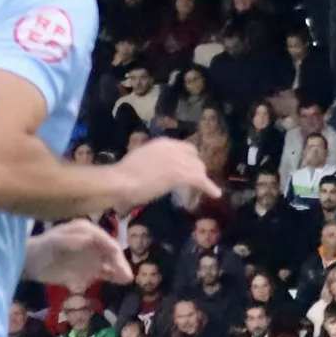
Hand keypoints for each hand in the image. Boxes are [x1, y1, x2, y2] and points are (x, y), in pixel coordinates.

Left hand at [21, 219, 128, 286]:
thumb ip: (71, 239)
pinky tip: (120, 281)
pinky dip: (112, 277)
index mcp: (86, 231)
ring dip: (119, 270)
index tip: (120, 265)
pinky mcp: (89, 270)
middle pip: (111, 252)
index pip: (106, 241)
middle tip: (127, 276)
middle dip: (119, 263)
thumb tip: (90, 239)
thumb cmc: (40, 249)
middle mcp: (93, 242)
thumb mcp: (53, 242)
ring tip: (127, 279)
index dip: (115, 253)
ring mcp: (92, 256)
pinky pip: (104, 273)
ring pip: (111, 263)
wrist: (29, 263)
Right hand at [100, 135, 219, 211]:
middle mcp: (173, 147)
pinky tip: (215, 194)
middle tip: (196, 179)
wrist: (120, 180)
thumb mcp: (138, 157)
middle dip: (196, 167)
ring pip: (198, 168)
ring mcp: (178, 160)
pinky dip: (209, 187)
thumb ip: (150, 158)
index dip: (188, 159)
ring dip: (201, 178)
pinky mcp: (181, 174)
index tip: (188, 167)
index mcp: (162, 142)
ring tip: (205, 188)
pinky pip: (200, 180)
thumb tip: (151, 167)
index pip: (185, 148)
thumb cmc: (123, 173)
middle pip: (194, 157)